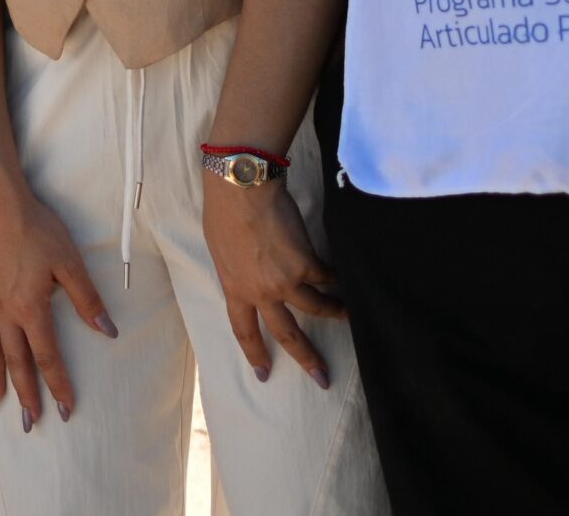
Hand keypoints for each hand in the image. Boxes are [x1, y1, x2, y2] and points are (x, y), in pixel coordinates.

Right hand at [0, 189, 115, 428]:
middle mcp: (5, 311)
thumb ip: (86, 300)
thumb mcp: (69, 262)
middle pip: (14, 360)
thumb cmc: (36, 229)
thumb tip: (107, 332)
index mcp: (30, 309)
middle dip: (23, 393)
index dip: (57, 385)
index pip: (47, 357)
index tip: (64, 410)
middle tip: (28, 421)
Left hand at [202, 177, 344, 388]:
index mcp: (234, 288)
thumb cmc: (224, 211)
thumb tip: (248, 275)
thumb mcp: (220, 250)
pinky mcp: (307, 264)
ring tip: (348, 315)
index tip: (264, 375)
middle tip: (322, 379)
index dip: (254, 354)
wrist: (242, 189)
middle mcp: (261, 292)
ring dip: (335, 312)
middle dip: (306, 358)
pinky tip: (345, 277)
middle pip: (287, 333)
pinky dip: (337, 278)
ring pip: (316, 308)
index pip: (244, 330)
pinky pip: (328, 278)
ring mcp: (286, 281)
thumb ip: (237, 270)